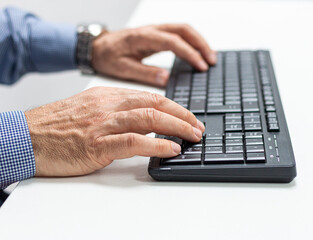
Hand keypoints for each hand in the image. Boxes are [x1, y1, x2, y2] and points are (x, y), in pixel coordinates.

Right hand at [25, 87, 204, 176]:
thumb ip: (117, 112)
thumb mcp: (91, 109)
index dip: (175, 106)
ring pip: (150, 118)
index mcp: (109, 96)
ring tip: (192, 137)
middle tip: (197, 127)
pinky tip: (171, 149)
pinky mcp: (97, 144)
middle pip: (156, 104)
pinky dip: (157, 145)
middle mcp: (109, 105)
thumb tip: (146, 122)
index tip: (188, 116)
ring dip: (177, 127)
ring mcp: (104, 124)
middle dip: (183, 115)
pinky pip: (134, 141)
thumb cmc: (58, 126)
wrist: (27, 136)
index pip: (151, 96)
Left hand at [92, 24, 216, 85]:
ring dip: (199, 42)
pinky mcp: (156, 35)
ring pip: (183, 30)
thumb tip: (166, 78)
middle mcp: (152, 30)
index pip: (173, 41)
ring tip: (210, 58)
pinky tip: (196, 54)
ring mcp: (155, 31)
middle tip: (211, 61)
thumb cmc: (107, 56)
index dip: (189, 53)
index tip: (201, 66)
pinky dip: (191, 42)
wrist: (96, 46)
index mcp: (143, 37)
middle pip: (183, 30)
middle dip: (201, 44)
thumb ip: (144, 73)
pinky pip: (179, 34)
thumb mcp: (122, 68)